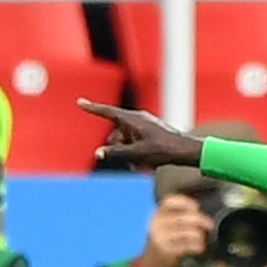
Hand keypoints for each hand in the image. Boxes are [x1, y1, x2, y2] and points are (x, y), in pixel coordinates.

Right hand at [86, 100, 207, 170]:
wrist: (186, 151)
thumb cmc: (163, 150)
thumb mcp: (137, 154)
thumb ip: (116, 153)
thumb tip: (98, 153)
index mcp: (132, 119)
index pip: (107, 112)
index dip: (93, 108)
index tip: (80, 102)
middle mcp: (137, 119)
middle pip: (115, 134)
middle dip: (118, 149)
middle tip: (133, 161)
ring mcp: (144, 126)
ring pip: (125, 141)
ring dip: (128, 154)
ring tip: (142, 164)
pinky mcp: (149, 133)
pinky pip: (134, 143)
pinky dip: (136, 154)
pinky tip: (148, 164)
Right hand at [141, 193, 212, 266]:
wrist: (150, 264)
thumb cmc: (163, 241)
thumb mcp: (164, 224)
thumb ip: (177, 215)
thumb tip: (199, 212)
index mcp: (157, 214)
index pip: (169, 201)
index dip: (185, 202)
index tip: (196, 207)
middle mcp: (157, 224)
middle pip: (183, 217)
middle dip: (200, 220)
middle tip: (209, 224)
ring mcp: (161, 238)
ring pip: (187, 232)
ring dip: (199, 235)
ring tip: (202, 237)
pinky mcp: (166, 251)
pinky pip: (187, 246)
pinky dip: (197, 246)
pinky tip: (200, 247)